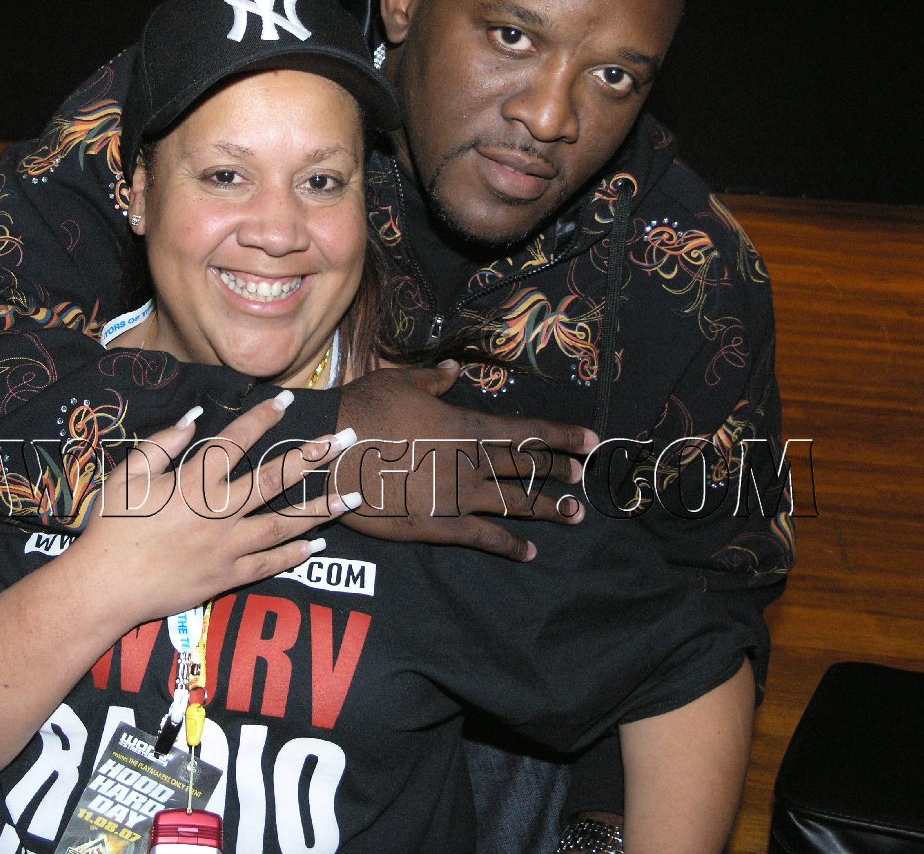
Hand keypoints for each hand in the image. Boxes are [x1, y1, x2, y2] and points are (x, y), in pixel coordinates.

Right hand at [76, 393, 357, 625]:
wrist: (104, 588)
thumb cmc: (111, 526)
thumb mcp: (127, 474)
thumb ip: (163, 443)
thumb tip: (197, 418)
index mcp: (193, 481)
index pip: (236, 440)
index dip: (263, 417)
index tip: (287, 399)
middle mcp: (218, 511)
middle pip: (275, 478)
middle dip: (314, 456)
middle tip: (347, 439)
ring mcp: (227, 546)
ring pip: (284, 523)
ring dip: (321, 509)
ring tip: (354, 497)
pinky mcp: (227, 576)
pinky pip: (269, 564)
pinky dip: (294, 554)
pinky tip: (319, 545)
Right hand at [332, 361, 597, 560]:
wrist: (333, 453)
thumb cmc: (364, 410)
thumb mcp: (400, 382)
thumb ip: (434, 380)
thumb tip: (454, 371)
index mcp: (466, 426)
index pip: (527, 431)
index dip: (562, 436)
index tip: (590, 440)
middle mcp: (472, 462)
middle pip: (528, 467)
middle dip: (559, 471)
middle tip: (582, 478)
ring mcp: (459, 496)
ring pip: (516, 504)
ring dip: (549, 509)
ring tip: (574, 515)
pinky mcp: (440, 526)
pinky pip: (485, 537)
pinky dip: (510, 545)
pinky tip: (529, 552)